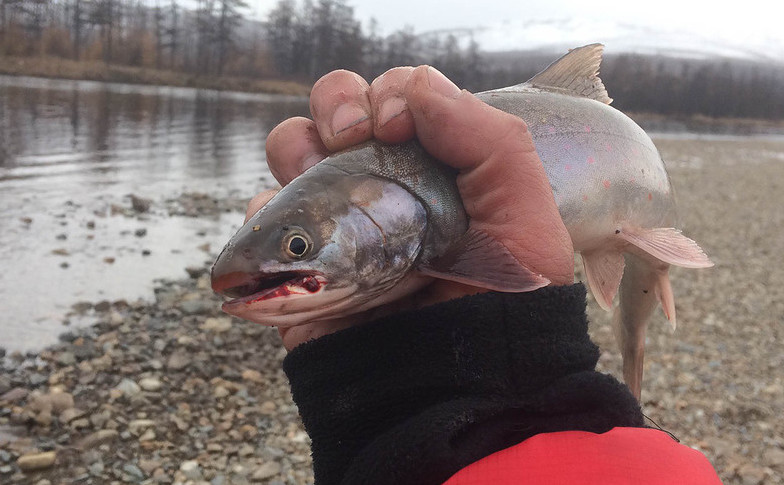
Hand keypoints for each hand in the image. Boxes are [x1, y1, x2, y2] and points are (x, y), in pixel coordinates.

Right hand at [249, 66, 573, 349]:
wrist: (460, 385)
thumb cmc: (507, 302)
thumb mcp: (525, 209)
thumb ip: (483, 134)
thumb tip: (411, 91)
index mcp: (434, 170)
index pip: (397, 102)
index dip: (387, 95)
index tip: (395, 127)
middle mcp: (384, 190)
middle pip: (338, 115)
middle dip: (336, 103)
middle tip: (350, 136)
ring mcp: (340, 226)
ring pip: (294, 155)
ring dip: (295, 145)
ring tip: (315, 169)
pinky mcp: (304, 267)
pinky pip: (263, 221)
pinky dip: (264, 210)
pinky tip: (289, 221)